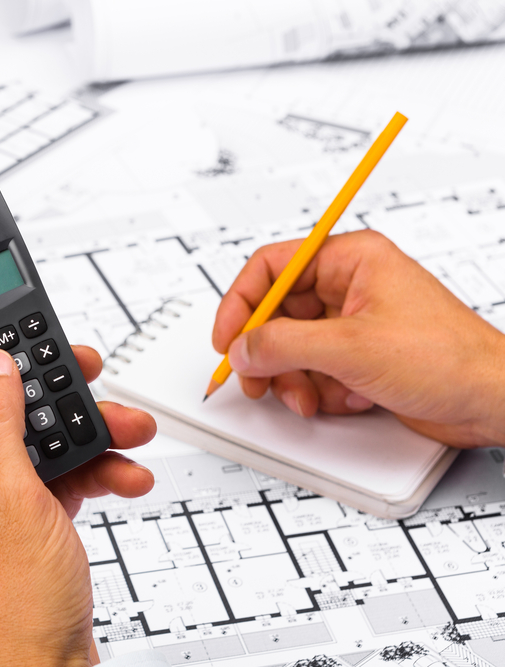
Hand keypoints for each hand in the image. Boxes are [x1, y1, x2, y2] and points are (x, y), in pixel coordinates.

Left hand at [0, 346, 155, 666]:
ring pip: (22, 441)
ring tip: (124, 424)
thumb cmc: (11, 622)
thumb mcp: (8, 507)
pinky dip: (90, 471)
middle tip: (73, 366)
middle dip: (31, 389)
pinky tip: (127, 474)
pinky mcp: (17, 524)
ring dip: (76, 429)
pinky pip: (49, 477)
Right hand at [212, 229, 504, 446]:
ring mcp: (353, 324)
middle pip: (276, 313)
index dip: (241, 302)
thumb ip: (282, 345)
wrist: (492, 401)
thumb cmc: (449, 358)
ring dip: (292, 378)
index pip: (271, 267)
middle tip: (257, 379)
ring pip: (291, 347)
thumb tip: (242, 348)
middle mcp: (349, 286)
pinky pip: (312, 370)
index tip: (227, 337)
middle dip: (267, 352)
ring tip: (308, 398)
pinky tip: (343, 398)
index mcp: (351, 259)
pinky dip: (317, 390)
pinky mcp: (358, 357)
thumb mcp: (350, 348)